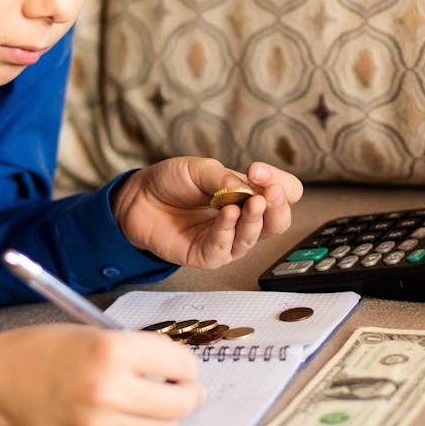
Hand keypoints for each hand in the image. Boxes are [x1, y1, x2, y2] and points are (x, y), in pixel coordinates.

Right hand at [0, 324, 203, 425]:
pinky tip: (126, 412)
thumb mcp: (92, 332)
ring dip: (167, 416)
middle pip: (179, 402)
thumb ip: (135, 349)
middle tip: (187, 387)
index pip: (178, 363)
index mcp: (111, 349)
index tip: (183, 364)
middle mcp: (108, 388)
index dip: (185, 363)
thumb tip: (176, 366)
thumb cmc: (43, 348)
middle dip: (188, 393)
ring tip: (160, 402)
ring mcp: (100, 423)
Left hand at [110, 157, 301, 268]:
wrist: (139, 197)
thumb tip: (251, 189)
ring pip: (255, 237)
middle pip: (279, 221)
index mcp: (250, 195)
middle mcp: (244, 221)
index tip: (257, 170)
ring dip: (255, 219)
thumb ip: (225, 179)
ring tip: (251, 202)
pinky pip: (225, 249)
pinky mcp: (207, 256)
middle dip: (278, 206)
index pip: (285, 193)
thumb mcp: (200, 170)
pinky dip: (228, 231)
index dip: (278, 183)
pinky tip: (227, 214)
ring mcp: (228, 240)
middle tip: (268, 192)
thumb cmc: (172, 182)